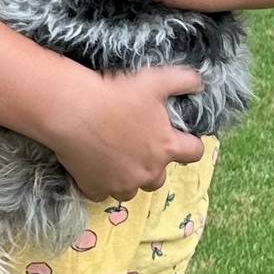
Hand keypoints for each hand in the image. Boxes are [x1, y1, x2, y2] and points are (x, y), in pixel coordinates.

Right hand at [39, 65, 205, 202]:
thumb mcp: (155, 80)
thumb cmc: (115, 94)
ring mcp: (121, 184)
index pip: (195, 153)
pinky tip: (91, 166)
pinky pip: (102, 193)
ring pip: (132, 190)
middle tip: (137, 145)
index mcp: (166, 147)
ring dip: (128, 177)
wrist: (72, 110)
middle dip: (153, 164)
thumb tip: (201, 83)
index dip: (190, 144)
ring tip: (114, 158)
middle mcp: (148, 172)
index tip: (178, 137)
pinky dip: (99, 183)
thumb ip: (184, 80)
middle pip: (160, 177)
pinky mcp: (95, 188)